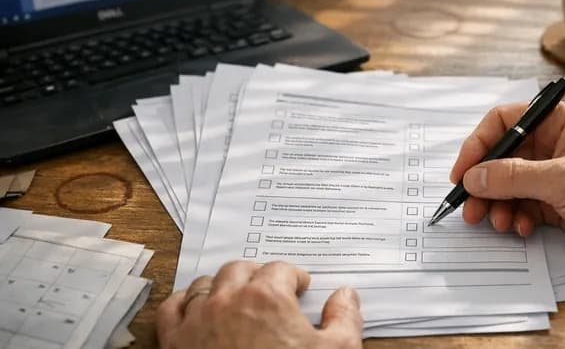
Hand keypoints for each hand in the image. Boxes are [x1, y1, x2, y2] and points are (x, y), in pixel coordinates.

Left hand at [157, 261, 362, 348]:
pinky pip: (172, 309)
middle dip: (258, 275)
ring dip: (222, 285)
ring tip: (236, 297)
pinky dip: (184, 303)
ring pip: (205, 284)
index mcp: (267, 296)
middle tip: (271, 289)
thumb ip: (344, 318)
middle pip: (241, 269)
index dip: (294, 277)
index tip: (300, 288)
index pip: (281, 269)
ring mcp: (197, 320)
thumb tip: (346, 295)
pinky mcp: (175, 343)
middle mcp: (228, 300)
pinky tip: (195, 308)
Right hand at [451, 101, 564, 296]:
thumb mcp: (562, 178)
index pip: (506, 122)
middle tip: (470, 206)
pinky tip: (520, 228)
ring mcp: (557, 174)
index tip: (463, 172)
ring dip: (499, 204)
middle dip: (486, 183)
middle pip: (505, 158)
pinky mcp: (560, 202)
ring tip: (496, 222)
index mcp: (561, 120)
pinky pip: (526, 205)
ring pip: (512, 185)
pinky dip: (517, 217)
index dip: (479, 145)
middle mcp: (556, 143)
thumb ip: (512, 176)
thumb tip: (473, 176)